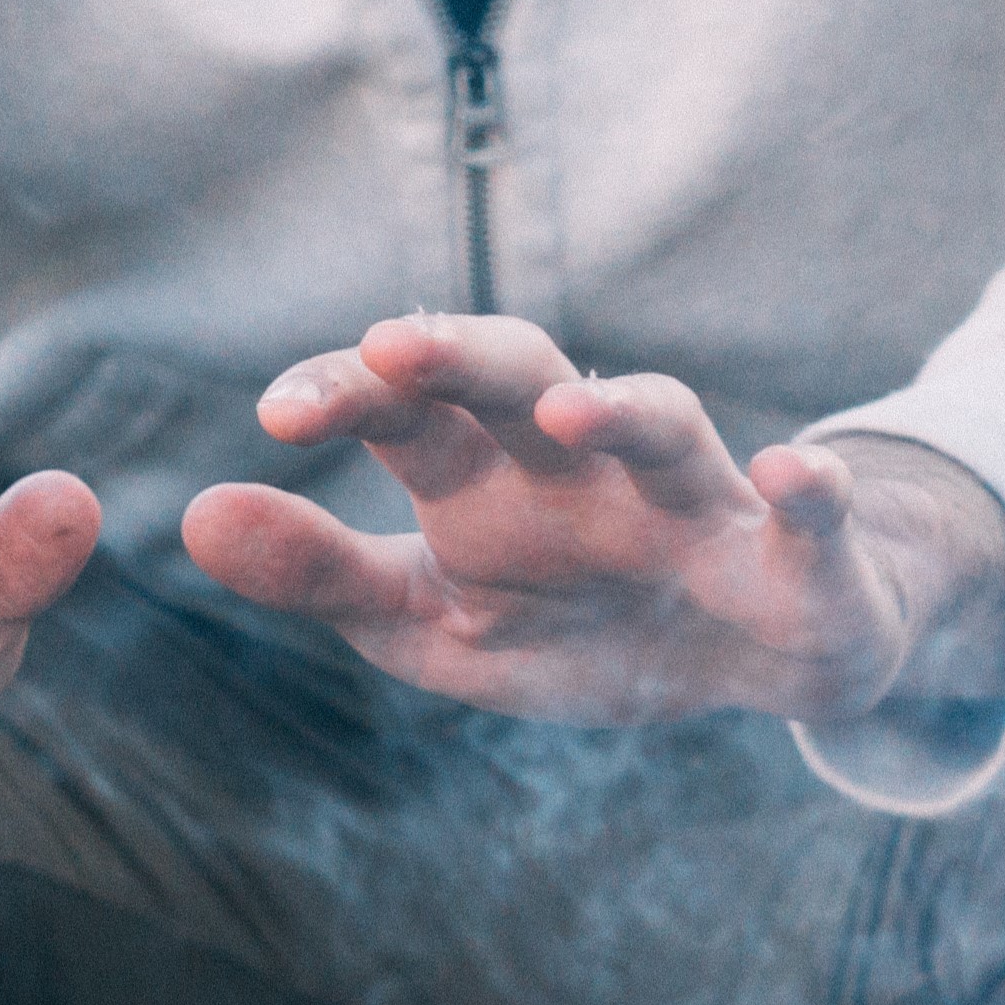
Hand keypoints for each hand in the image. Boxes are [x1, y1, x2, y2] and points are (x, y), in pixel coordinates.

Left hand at [175, 315, 1004, 725]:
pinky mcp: (798, 549)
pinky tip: (789, 475)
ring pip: (660, 423)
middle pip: (520, 374)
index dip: (346, 395)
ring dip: (618, 409)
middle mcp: (583, 462)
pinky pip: (813, 510)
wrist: (752, 662)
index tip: (276, 415)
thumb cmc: (577, 625)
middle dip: (462, 355)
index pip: (406, 408)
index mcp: (486, 473)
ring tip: (571, 412)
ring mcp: (693, 498)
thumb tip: (192, 515)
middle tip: (391, 343)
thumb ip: (320, 573)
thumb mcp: (433, 622)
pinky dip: (809, 491)